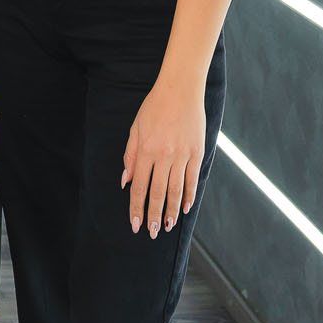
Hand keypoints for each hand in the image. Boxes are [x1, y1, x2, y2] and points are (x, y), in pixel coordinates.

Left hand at [121, 74, 206, 236]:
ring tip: (166, 226)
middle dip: (153, 215)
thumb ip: (130, 155)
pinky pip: (193, 179)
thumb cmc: (154, 107)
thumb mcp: (135, 128)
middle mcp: (164, 156)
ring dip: (170, 211)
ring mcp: (182, 155)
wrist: (180, 89)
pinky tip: (184, 208)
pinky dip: (189, 196)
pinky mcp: (197, 152)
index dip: (136, 208)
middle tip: (151, 232)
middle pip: (157, 193)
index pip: (139, 187)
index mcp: (146, 150)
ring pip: (176, 190)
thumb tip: (125, 180)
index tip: (135, 224)